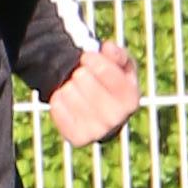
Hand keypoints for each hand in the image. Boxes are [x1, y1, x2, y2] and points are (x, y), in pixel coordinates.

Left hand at [46, 36, 140, 150]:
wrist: (102, 113)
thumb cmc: (112, 84)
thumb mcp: (122, 66)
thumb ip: (118, 54)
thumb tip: (107, 48)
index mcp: (131, 99)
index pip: (104, 70)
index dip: (91, 59)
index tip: (87, 58)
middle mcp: (117, 119)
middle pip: (83, 78)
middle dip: (80, 72)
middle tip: (82, 76)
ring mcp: (97, 131)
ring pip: (68, 92)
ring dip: (68, 85)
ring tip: (76, 89)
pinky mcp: (78, 138)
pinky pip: (57, 107)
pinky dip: (58, 99)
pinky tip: (67, 100)